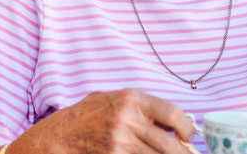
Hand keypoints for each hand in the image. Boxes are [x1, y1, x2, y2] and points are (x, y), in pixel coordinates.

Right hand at [6, 88, 193, 153]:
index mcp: (132, 99)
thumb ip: (142, 108)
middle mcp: (128, 119)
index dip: (186, 128)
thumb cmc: (89, 115)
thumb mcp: (115, 99)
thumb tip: (172, 123)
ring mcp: (120, 142)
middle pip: (169, 144)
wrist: (59, 135)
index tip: (187, 136)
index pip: (172, 113)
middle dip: (182, 153)